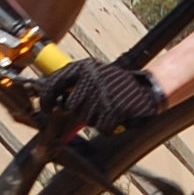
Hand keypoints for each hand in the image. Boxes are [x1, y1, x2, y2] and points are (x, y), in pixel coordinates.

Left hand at [39, 56, 164, 135]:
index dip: (46, 98)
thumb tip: (49, 101)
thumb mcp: (93, 75)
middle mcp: (91, 77)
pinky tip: (117, 117)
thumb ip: (72, 84)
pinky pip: (102, 128)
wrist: (147, 90)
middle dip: (82, 112)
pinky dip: (109, 128)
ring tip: (110, 109)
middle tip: (96, 106)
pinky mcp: (114, 108)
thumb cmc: (115, 85)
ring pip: (86, 119)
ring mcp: (102, 92)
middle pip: (70, 107)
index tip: (46, 108)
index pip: (53, 82)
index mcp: (83, 67)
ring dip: (97, 119)